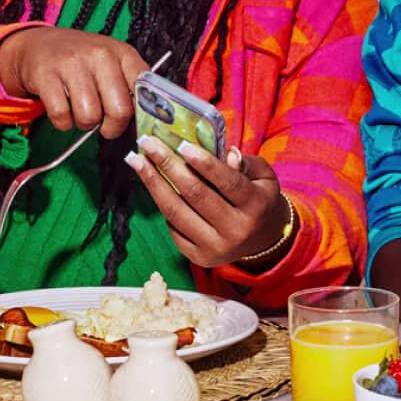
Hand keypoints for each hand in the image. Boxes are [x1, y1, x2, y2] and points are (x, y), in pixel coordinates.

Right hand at [0, 27, 148, 137]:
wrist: (39, 45)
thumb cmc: (82, 60)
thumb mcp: (113, 61)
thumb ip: (131, 84)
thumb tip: (147, 116)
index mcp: (123, 53)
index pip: (145, 90)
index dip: (142, 113)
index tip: (133, 120)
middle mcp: (100, 55)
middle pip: (120, 110)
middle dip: (113, 127)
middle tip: (106, 126)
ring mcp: (72, 64)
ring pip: (89, 116)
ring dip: (85, 124)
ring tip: (82, 113)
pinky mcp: (46, 76)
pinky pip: (62, 116)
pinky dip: (63, 122)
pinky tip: (64, 111)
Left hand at [125, 136, 290, 268]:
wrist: (263, 240)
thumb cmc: (259, 199)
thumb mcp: (264, 177)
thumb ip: (245, 164)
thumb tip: (226, 152)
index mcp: (256, 206)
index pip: (228, 182)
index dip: (204, 163)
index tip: (182, 144)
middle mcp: (236, 230)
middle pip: (195, 194)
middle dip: (168, 165)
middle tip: (147, 143)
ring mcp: (216, 247)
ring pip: (176, 212)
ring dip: (153, 183)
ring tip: (136, 160)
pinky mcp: (199, 257)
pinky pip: (173, 228)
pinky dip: (162, 204)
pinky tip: (153, 185)